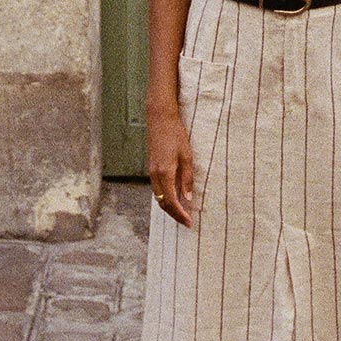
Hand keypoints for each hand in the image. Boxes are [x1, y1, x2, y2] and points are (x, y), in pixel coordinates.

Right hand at [147, 110, 195, 228]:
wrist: (159, 119)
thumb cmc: (176, 135)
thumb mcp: (187, 156)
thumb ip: (187, 179)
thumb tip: (188, 199)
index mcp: (165, 173)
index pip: (171, 201)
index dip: (180, 214)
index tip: (189, 222)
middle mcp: (155, 175)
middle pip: (162, 203)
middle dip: (174, 214)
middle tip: (186, 222)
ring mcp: (151, 171)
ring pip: (158, 196)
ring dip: (168, 207)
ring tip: (181, 213)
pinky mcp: (151, 167)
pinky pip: (156, 188)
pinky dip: (164, 197)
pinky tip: (173, 198)